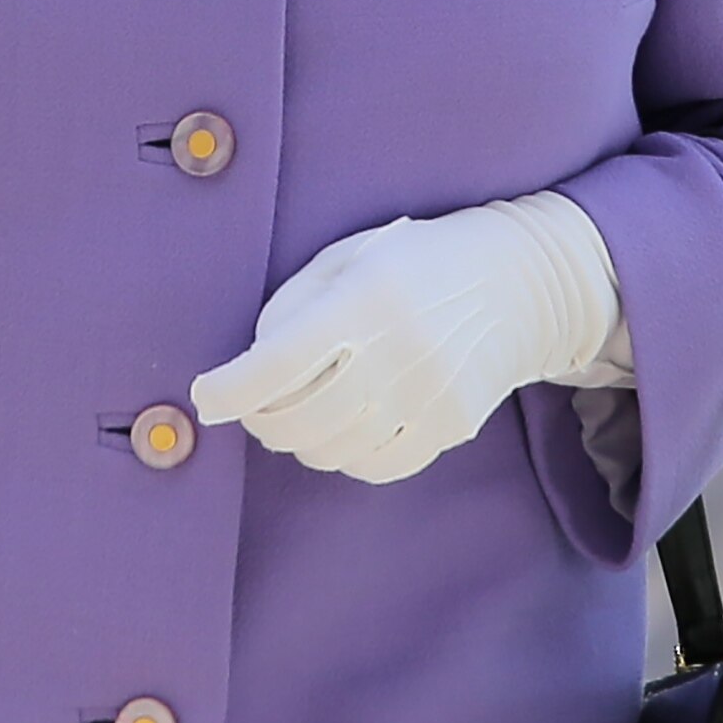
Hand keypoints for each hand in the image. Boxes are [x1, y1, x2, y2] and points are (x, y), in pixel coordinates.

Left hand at [191, 190, 626, 484]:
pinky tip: (344, 429)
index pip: (278, 362)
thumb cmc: (415, 263)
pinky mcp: (452, 425)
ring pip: (331, 449)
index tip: (206, 397)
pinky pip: (376, 466)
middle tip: (252, 405)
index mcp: (364, 298)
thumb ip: (292, 304)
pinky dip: (345, 456)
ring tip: (300, 412)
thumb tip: (248, 367)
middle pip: (298, 418)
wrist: (517, 283)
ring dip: (299, 439)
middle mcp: (398, 351)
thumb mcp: (349, 256)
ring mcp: (429, 395)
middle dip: (259, 418)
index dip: (230, 389)